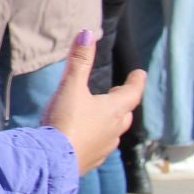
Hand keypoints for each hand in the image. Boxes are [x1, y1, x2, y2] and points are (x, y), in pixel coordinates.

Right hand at [42, 30, 145, 175]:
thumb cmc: (65, 121)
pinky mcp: (91, 160)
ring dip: (111, 121)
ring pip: (114, 131)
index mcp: (112, 110)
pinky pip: (100, 146)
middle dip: (124, 102)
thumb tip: (87, 33)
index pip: (132, 93)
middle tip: (121, 93)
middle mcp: (113, 129)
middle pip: (124, 113)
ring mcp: (104, 147)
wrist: (53, 160)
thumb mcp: (70, 87)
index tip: (140, 73)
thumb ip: (79, 61)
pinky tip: (89, 138)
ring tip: (104, 116)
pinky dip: (98, 138)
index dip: (136, 82)